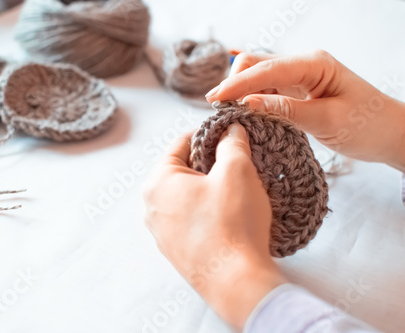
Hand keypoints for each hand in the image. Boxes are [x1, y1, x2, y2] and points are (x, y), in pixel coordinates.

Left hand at [142, 125, 285, 328]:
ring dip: (209, 189)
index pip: (180, 144)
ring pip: (186, 197)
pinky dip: (207, 212)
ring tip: (236, 190)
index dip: (207, 134)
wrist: (236, 281)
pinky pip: (190, 220)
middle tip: (236, 163)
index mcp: (158, 182)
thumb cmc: (233, 223)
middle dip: (209, 163)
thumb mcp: (237, 171)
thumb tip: (232, 131)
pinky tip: (229, 216)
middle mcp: (152, 208)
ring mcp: (162, 233)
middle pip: (182, 171)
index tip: (227, 134)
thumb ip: (232, 143)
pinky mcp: (176, 251)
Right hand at [206, 50, 404, 171]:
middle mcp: (304, 65)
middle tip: (220, 110)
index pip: (265, 69)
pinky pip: (266, 89)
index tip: (215, 99)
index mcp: (314, 64)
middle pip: (256, 64)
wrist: (388, 134)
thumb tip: (247, 104)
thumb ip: (285, 110)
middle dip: (234, 83)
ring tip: (229, 114)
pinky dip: (252, 99)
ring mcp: (299, 76)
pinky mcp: (296, 90)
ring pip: (257, 76)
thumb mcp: (325, 120)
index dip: (237, 84)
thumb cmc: (366, 126)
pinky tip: (245, 113)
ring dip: (241, 92)